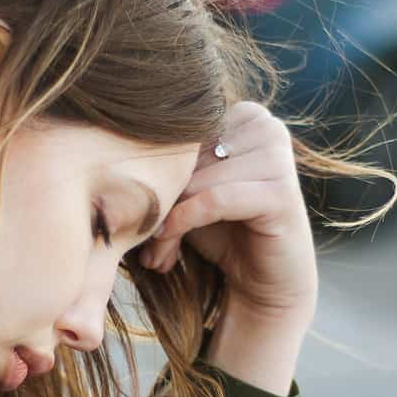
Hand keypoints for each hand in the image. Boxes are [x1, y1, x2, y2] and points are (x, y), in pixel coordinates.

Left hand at [139, 101, 317, 325]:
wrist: (262, 282)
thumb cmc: (221, 231)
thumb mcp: (188, 188)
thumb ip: (167, 160)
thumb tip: (114, 140)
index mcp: (246, 114)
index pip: (182, 133)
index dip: (159, 171)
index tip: (140, 209)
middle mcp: (268, 127)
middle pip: (190, 154)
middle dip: (164, 198)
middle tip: (147, 239)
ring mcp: (280, 159)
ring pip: (199, 178)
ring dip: (170, 218)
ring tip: (158, 250)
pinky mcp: (282, 195)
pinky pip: (216, 199)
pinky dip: (185, 221)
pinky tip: (167, 244)